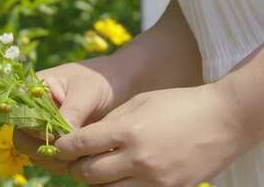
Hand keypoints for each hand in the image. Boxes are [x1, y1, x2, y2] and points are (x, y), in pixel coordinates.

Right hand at [13, 59, 132, 174]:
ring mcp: (43, 130)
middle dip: (44, 149)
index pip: (21, 116)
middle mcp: (33, 113)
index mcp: (33, 92)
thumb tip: (60, 138)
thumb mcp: (88, 91)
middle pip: (22, 139)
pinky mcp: (56, 144)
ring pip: (35, 155)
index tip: (58, 135)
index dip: (35, 130)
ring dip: (55, 160)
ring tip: (81, 155)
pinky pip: (51, 162)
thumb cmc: (101, 80)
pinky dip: (63, 165)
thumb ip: (72, 112)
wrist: (120, 86)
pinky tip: (83, 159)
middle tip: (70, 152)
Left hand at [55, 86, 248, 186]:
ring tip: (95, 168)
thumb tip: (84, 139)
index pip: (81, 145)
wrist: (223, 120)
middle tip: (73, 160)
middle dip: (74, 167)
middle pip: (88, 174)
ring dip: (94, 180)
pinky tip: (118, 176)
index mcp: (127, 130)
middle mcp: (138, 158)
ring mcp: (154, 179)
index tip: (57, 146)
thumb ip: (109, 123)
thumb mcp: (138, 103)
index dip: (63, 147)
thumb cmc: (177, 104)